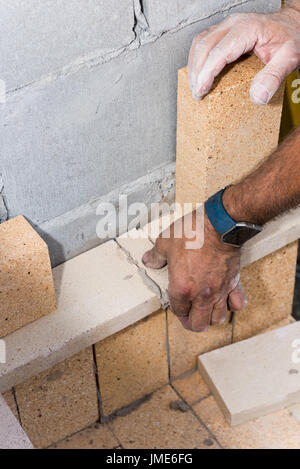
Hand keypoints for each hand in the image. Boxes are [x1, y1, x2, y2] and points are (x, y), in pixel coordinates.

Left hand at [142, 211, 246, 331]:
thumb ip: (155, 256)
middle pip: (199, 324)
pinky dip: (232, 306)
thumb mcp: (165, 242)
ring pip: (217, 319)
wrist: (220, 225)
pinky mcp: (234, 283)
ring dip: (211, 317)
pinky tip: (227, 300)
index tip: (176, 305)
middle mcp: (201, 295)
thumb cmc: (194, 233)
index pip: (178, 312)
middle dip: (193, 323)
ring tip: (206, 310)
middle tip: (190, 316)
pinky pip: (237, 304)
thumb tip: (149, 261)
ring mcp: (219, 291)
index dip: (176, 310)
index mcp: (182, 288)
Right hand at [188, 6, 299, 103]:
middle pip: (204, 46)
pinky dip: (197, 60)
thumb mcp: (289, 58)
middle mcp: (233, 24)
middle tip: (197, 94)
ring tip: (195, 87)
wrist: (294, 24)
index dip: (206, 73)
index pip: (218, 52)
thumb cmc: (291, 38)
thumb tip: (257, 97)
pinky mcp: (224, 31)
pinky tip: (199, 74)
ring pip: (200, 43)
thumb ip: (273, 77)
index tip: (201, 91)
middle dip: (196, 73)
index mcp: (246, 29)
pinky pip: (203, 42)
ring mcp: (227, 26)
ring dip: (194, 67)